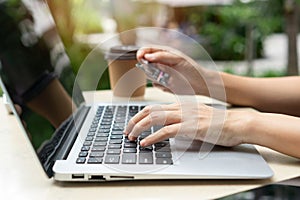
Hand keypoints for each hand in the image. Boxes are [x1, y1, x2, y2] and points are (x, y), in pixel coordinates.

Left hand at [124, 103, 243, 146]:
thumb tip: (171, 130)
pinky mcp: (190, 127)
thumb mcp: (197, 118)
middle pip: (150, 110)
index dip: (140, 114)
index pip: (155, 106)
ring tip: (131, 137)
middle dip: (134, 120)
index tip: (133, 123)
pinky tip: (146, 143)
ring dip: (139, 128)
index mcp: (182, 105)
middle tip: (127, 130)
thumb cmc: (219, 123)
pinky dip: (153, 137)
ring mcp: (185, 116)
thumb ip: (183, 120)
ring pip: (155, 118)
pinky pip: (166, 131)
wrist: (237, 123)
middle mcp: (181, 108)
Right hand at [136, 46, 212, 95]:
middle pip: (145, 64)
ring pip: (149, 75)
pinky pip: (155, 85)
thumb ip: (162, 56)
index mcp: (163, 53)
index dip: (141, 53)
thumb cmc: (192, 69)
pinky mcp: (162, 84)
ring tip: (171, 77)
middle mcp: (159, 63)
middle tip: (160, 70)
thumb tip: (147, 56)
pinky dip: (162, 85)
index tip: (140, 57)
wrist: (199, 84)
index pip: (146, 51)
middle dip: (149, 67)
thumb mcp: (178, 59)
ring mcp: (160, 74)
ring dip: (157, 76)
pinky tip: (172, 84)